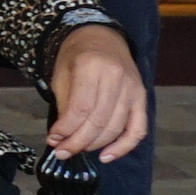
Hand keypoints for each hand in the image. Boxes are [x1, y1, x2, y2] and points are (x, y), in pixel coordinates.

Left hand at [45, 23, 149, 161]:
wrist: (102, 38)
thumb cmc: (77, 56)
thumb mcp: (62, 73)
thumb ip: (65, 104)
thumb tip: (61, 137)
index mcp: (92, 66)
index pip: (81, 108)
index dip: (66, 129)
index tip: (53, 140)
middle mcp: (117, 78)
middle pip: (99, 121)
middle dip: (78, 141)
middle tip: (62, 152)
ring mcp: (133, 89)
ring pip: (116, 128)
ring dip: (95, 145)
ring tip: (77, 150)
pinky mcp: (143, 99)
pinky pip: (138, 129)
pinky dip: (124, 146)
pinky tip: (107, 156)